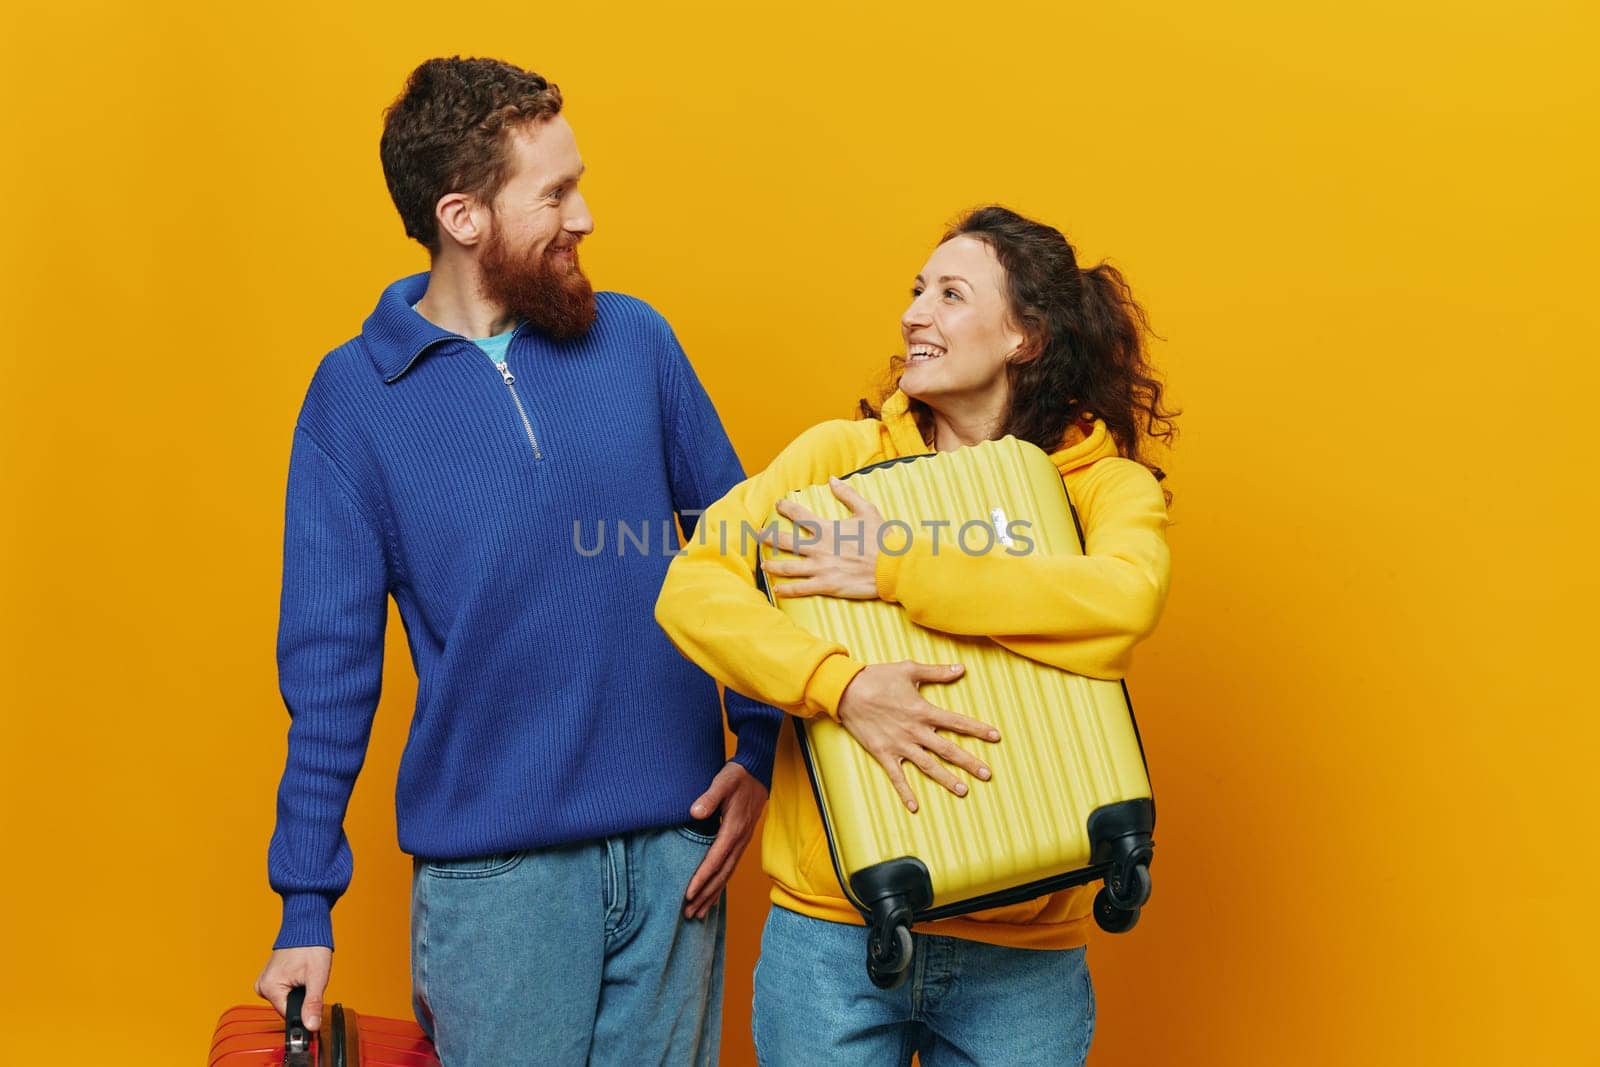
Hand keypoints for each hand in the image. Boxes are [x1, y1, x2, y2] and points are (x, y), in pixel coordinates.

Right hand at [255, 945, 332, 1030]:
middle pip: (287, 1008)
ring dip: (299, 993)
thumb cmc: (311, 945)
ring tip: (305, 975)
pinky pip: (284, 991)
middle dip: (302, 1000)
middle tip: (310, 981)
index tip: (314, 1008)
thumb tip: (311, 1025)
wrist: (307, 927)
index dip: (304, 1014)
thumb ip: (313, 1004)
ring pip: (286, 1000)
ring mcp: (265, 981)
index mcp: (269, 988)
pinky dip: (294, 987)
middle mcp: (263, 986)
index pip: (288, 1016)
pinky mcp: (271, 978)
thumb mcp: (316, 977)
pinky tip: (299, 975)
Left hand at [683, 761, 769, 919]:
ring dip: (713, 894)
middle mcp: (740, 840)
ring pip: (727, 874)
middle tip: (690, 913)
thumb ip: (709, 797)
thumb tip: (694, 813)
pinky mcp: (740, 840)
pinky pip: (730, 867)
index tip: (688, 894)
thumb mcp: (723, 781)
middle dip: (706, 895)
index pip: (716, 860)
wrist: (758, 771)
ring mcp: (742, 842)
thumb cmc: (738, 776)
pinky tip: (712, 894)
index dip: (702, 878)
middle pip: (722, 874)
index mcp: (734, 828)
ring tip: (699, 912)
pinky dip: (720, 884)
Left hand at [759, 477, 883, 598]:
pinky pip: (801, 588)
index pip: (799, 515)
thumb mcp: (866, 510)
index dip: (786, 507)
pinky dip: (787, 590)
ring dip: (773, 566)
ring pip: (788, 567)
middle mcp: (819, 548)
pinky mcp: (826, 585)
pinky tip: (777, 590)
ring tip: (764, 565)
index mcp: (827, 529)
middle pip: (785, 542)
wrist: (891, 566)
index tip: (778, 504)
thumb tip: (833, 480)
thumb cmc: (881, 538)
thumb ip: (847, 494)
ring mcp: (820, 567)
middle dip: (768, 537)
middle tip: (757, 535)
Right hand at [835, 661, 1001, 812]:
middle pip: (948, 750)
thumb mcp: (909, 670)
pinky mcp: (883, 753)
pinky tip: (914, 807)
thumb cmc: (878, 677)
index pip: (957, 722)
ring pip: (928, 765)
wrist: (846, 691)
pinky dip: (905, 792)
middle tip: (987, 774)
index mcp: (923, 711)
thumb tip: (961, 669)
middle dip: (969, 762)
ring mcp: (899, 745)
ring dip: (946, 779)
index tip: (996, 737)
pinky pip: (896, 776)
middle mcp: (915, 731)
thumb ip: (937, 672)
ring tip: (963, 791)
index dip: (978, 729)